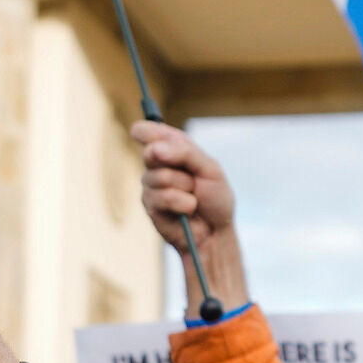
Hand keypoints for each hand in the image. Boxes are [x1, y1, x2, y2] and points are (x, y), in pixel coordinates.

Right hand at [130, 120, 251, 308]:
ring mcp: (151, 185)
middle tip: (193, 178)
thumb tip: (155, 149)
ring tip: (194, 198)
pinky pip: (163, 197)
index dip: (147, 131)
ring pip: (160, 176)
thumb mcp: (210, 169)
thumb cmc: (216, 198)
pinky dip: (183, 203)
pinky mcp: (150, 205)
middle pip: (151, 152)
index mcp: (172, 149)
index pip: (148, 131)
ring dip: (185, 188)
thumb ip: (185, 154)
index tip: (146, 133)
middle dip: (178, 164)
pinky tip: (188, 210)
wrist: (216, 232)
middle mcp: (158, 165)